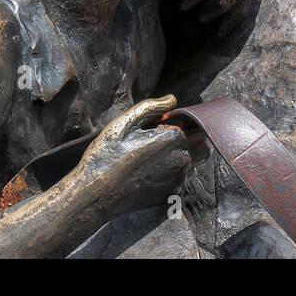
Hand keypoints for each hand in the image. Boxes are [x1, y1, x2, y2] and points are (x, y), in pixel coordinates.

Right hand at [74, 95, 191, 211]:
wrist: (96, 195)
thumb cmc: (107, 156)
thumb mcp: (124, 123)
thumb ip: (152, 107)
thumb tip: (173, 99)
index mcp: (172, 137)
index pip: (194, 122)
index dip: (181, 120)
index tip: (162, 124)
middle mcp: (181, 158)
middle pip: (200, 142)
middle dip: (188, 138)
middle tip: (159, 141)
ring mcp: (178, 178)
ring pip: (194, 160)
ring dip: (182, 155)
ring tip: (153, 157)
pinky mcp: (173, 193)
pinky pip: (182, 177)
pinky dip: (174, 172)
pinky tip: (151, 172)